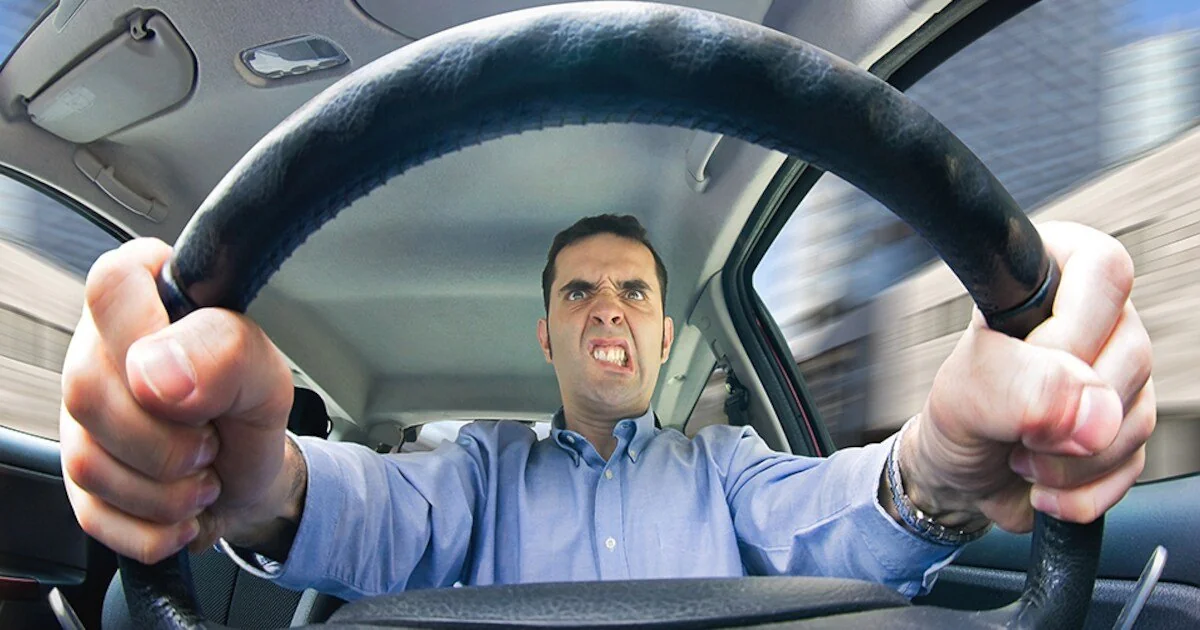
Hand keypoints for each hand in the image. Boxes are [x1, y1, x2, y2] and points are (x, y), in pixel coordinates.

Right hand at [60, 238, 299, 563]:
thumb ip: (225, 353)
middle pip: (88, 389)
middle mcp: (96, 353)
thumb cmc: (251, 411)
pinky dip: (156, 525)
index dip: (152, 340)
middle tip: (210, 439)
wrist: (252, 479)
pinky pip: (95, 514)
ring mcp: (78, 418)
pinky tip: (182, 507)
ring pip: (87, 460)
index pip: (113, 285)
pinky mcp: (76, 480)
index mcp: (145, 301)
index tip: (194, 383)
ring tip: (202, 472)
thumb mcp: (267, 375)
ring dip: (168, 488)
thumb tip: (157, 374)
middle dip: (169, 436)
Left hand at [902, 221, 1154, 532]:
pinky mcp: (1128, 427)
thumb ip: (1017, 386)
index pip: (1103, 270)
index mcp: (1053, 278)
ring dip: (1069, 458)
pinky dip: (1082, 489)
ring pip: (1134, 415)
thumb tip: (1093, 411)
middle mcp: (1099, 319)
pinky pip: (1134, 462)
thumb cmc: (956, 416)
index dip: (1069, 330)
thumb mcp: (962, 392)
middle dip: (1063, 409)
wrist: (957, 476)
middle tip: (1013, 421)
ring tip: (1019, 453)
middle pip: (1132, 352)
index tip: (1024, 364)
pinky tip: (1043, 482)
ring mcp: (1120, 374)